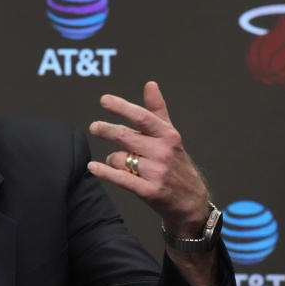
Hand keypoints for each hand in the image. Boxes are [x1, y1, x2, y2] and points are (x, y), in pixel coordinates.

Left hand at [88, 81, 209, 236]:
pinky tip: (93, 167)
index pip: (141, 117)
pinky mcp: (149, 191)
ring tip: (115, 160)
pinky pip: (120, 178)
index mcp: (168, 136)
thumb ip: (157, 111)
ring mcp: (157, 172)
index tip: (104, 100)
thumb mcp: (170, 136)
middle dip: (105, 130)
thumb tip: (150, 84)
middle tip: (94, 127)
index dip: (121, 107)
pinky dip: (104, 172)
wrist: (191, 201)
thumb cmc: (176, 164)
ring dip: (112, 158)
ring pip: (119, 158)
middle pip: (125, 136)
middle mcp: (163, 152)